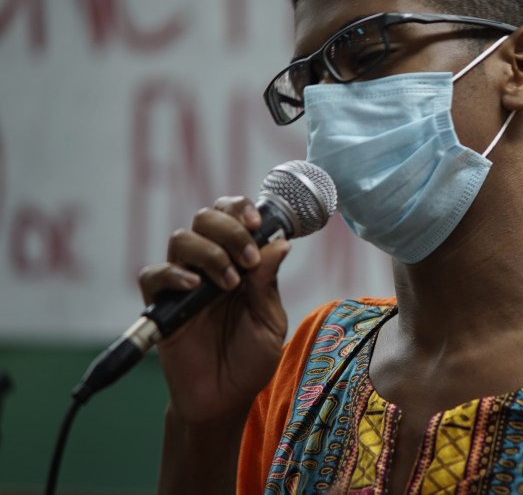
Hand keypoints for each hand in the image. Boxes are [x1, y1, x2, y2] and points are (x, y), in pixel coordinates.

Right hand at [138, 196, 289, 424]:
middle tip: (247, 258)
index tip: (257, 222)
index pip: (233, 217)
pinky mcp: (162, 306)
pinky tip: (194, 286)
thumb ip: (269, 283)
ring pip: (181, 239)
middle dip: (228, 228)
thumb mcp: (269, 321)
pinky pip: (153, 276)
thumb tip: (282, 243)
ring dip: (209, 252)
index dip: (241, 209)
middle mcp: (210, 265)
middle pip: (205, 218)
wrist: (224, 399)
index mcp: (240, 262)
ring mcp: (184, 284)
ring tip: (229, 282)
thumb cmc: (250, 359)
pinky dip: (172, 273)